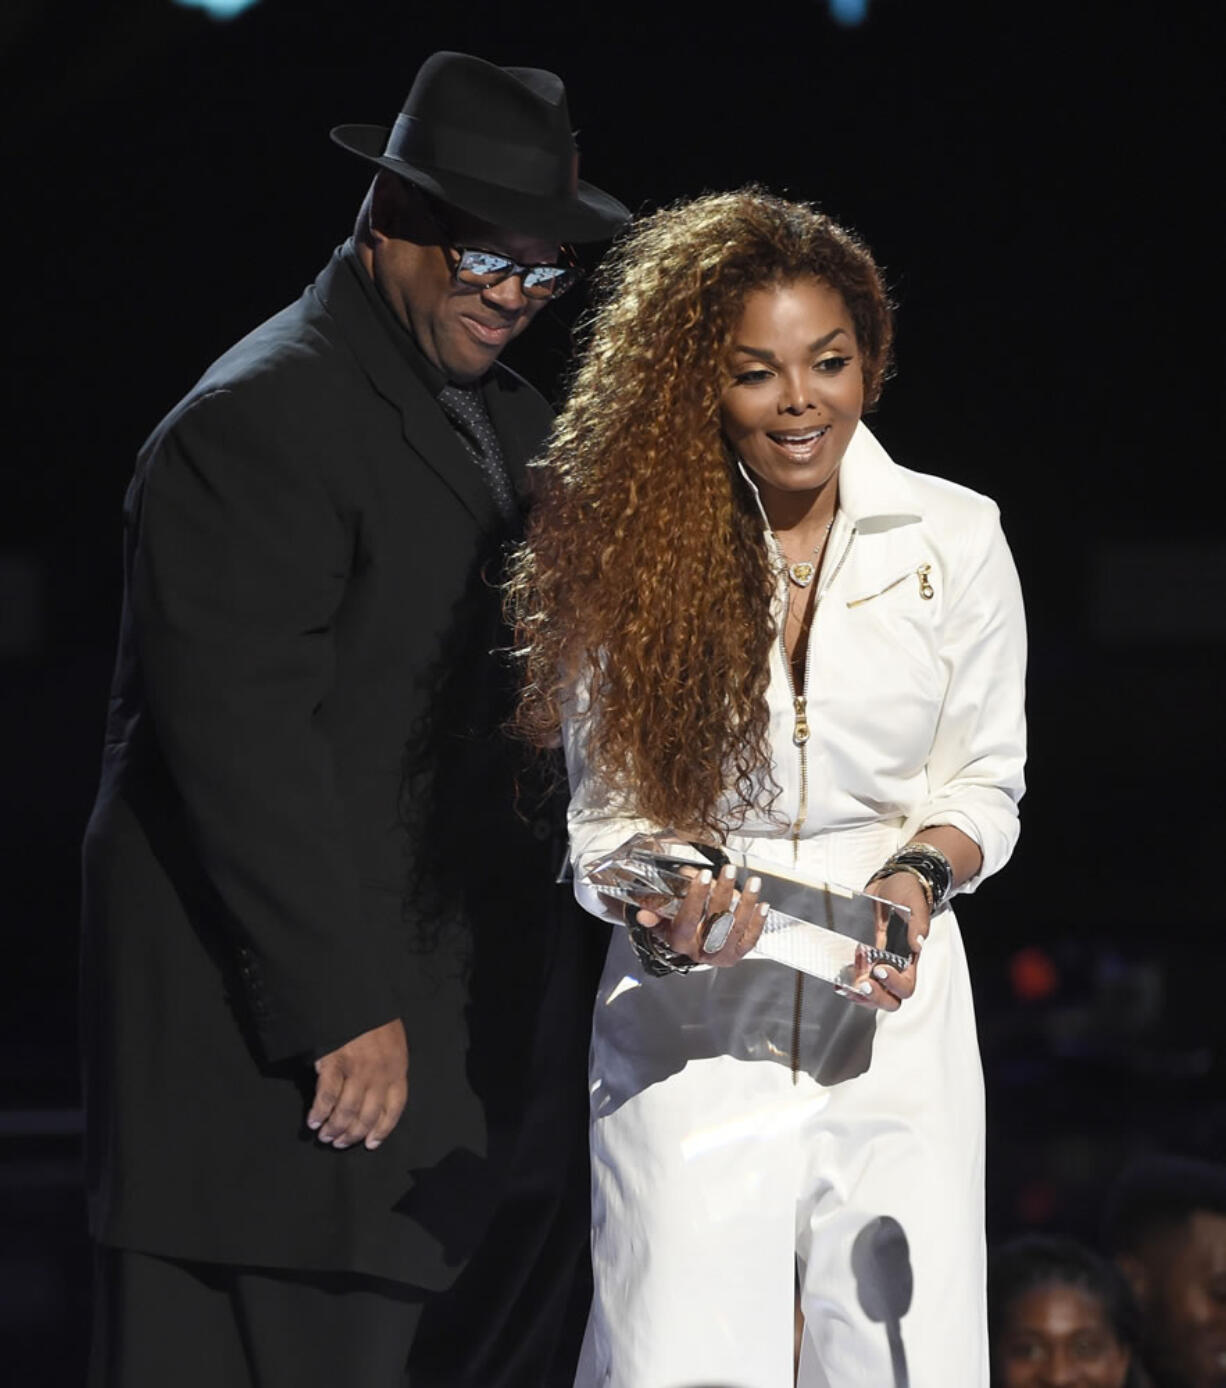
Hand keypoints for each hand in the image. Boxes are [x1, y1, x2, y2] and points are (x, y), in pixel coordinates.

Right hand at [307, 1018, 408, 1150]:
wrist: (356, 994)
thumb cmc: (374, 1018)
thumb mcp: (393, 1041)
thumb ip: (389, 1066)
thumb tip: (377, 1094)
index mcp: (397, 1067)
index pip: (394, 1108)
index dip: (382, 1129)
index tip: (371, 1143)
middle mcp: (380, 1073)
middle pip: (367, 1115)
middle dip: (353, 1134)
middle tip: (340, 1142)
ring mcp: (357, 1069)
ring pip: (347, 1111)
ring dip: (335, 1128)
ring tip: (325, 1136)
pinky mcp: (334, 1063)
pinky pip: (326, 1097)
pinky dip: (319, 1112)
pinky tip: (313, 1120)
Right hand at [636, 863, 767, 967]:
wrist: (694, 951)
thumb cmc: (680, 930)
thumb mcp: (663, 924)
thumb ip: (655, 916)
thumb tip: (643, 914)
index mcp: (680, 942)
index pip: (687, 919)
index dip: (696, 897)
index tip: (703, 875)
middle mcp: (701, 951)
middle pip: (714, 921)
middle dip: (723, 893)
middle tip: (728, 870)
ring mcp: (721, 955)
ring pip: (736, 928)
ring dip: (747, 903)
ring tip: (753, 882)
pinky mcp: (737, 955)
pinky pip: (750, 940)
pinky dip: (758, 922)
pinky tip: (763, 905)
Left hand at [836, 871, 930, 1011]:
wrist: (891, 881)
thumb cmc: (906, 892)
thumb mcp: (914, 902)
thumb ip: (918, 922)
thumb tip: (918, 943)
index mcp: (909, 958)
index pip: (906, 984)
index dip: (895, 984)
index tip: (881, 969)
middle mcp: (893, 965)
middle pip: (890, 998)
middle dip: (877, 997)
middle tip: (864, 985)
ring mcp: (876, 962)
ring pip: (872, 993)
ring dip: (859, 994)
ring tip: (846, 987)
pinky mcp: (861, 955)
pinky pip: (856, 977)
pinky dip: (847, 982)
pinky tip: (837, 979)